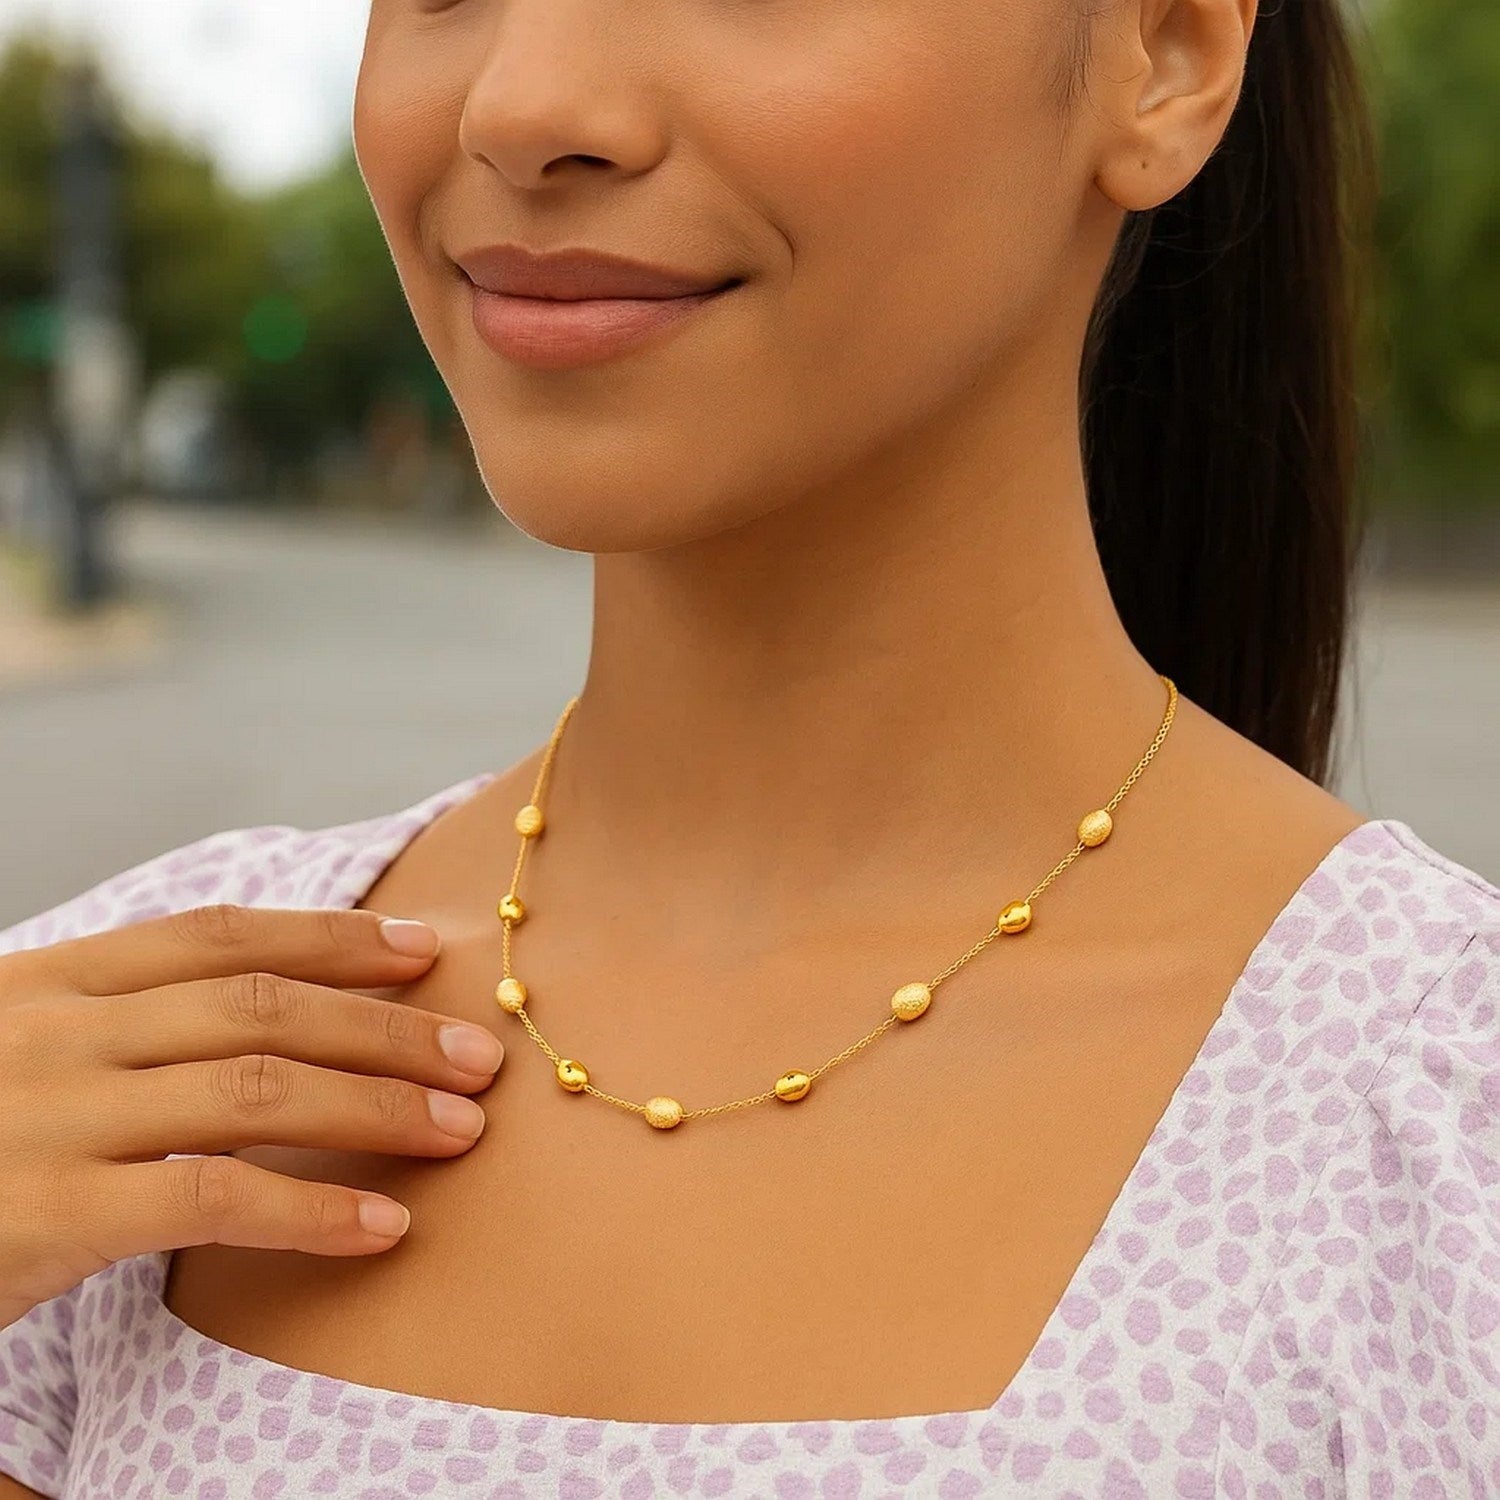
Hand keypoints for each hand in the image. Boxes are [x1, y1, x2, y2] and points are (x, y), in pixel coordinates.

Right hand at [0, 903, 501, 1330]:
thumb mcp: (21, 1053)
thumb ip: (124, 1030)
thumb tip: (272, 1020)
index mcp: (51, 979)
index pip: (219, 935)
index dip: (333, 938)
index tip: (425, 952)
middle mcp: (55, 1031)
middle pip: (261, 1007)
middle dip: (386, 1028)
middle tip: (480, 1053)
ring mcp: (47, 1117)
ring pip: (255, 1089)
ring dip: (375, 1107)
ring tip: (460, 1131)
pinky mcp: (43, 1215)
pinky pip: (211, 1201)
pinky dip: (311, 1211)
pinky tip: (383, 1226)